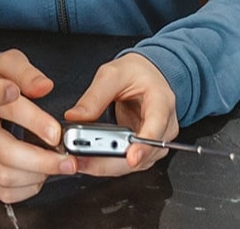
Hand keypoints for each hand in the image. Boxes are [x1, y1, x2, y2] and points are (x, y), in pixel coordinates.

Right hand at [0, 50, 77, 202]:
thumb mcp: (9, 63)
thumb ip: (27, 73)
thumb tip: (44, 86)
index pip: (10, 111)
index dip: (36, 123)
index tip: (57, 133)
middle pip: (6, 153)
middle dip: (43, 161)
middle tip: (68, 161)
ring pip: (3, 176)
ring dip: (36, 177)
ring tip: (56, 167)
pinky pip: (0, 190)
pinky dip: (25, 190)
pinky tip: (39, 177)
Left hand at [63, 52, 177, 175]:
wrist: (146, 76)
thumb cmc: (136, 73)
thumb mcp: (112, 74)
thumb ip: (94, 96)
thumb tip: (75, 117)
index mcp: (161, 101)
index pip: (157, 126)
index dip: (144, 145)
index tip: (131, 157)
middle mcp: (165, 124)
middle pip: (146, 153)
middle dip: (115, 161)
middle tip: (86, 162)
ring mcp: (157, 139)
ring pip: (137, 163)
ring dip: (109, 166)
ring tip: (81, 161)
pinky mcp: (147, 149)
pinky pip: (130, 163)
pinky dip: (110, 164)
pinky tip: (90, 162)